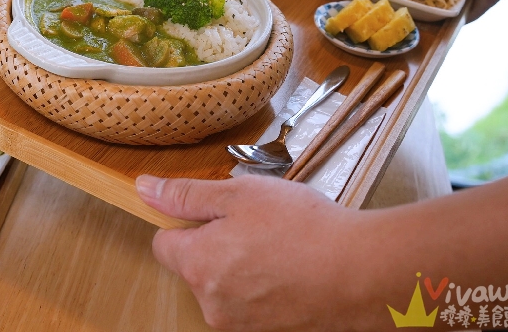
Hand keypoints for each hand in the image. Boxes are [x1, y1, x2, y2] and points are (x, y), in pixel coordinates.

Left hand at [136, 174, 381, 331]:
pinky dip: (265, 286)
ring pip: (224, 285)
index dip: (186, 223)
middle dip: (216, 244)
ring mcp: (240, 325)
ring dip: (242, 266)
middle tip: (256, 225)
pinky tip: (291, 269)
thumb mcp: (237, 194)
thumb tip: (144, 189)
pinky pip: (251, 303)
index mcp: (197, 265)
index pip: (164, 244)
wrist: (363, 272)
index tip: (216, 213)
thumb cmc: (302, 228)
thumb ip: (185, 195)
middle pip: (195, 266)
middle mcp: (211, 304)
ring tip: (280, 247)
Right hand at [354, 0, 507, 18]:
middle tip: (340, 9)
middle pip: (372, 0)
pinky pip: (417, 27)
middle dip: (358, 4)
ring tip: (362, 23)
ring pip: (391, 16)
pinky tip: (393, 28)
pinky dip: (407, 26)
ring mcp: (418, 5)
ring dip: (380, 18)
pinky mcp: (435, 20)